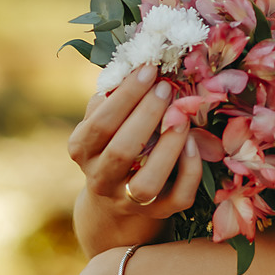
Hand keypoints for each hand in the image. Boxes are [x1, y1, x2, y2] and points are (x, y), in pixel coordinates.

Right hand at [69, 65, 201, 233]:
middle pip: (121, 151)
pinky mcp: (159, 212)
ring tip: (182, 114)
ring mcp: (129, 200)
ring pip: (146, 183)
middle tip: (166, 87)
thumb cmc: (113, 139)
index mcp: (82, 150)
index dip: (125, 96)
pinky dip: (189, 170)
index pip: (100, 123)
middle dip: (147, 115)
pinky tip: (193, 142)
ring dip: (168, 147)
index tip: (149, 69)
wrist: (114, 198)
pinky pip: (177, 197)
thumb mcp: (104, 118)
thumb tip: (137, 61)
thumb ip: (113, 93)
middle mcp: (100, 179)